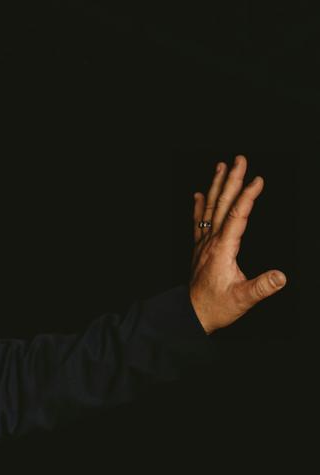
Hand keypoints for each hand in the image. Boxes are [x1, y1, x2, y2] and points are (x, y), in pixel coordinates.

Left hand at [188, 154, 285, 333]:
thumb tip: (281, 276)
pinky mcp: (199, 249)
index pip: (237, 216)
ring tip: (220, 166)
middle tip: (239, 159)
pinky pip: (198, 222)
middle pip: (222, 204)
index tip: (257, 180)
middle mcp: (210, 242)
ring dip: (215, 186)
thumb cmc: (217, 307)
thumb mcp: (243, 299)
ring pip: (209, 208)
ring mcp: (203, 244)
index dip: (247, 196)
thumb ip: (262, 287)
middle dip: (231, 180)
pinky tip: (197, 194)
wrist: (191, 315)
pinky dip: (198, 206)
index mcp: (222, 249)